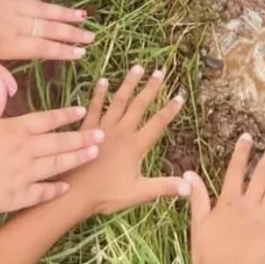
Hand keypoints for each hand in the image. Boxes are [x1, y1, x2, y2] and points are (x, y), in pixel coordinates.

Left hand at [0, 0, 94, 88]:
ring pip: (44, 10)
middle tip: (91, 35)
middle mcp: (15, 23)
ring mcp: (10, 5)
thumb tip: (14, 90)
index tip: (81, 53)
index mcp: (8, 44)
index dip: (63, 51)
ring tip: (82, 16)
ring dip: (64, 14)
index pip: (43, 48)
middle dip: (72, 33)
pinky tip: (54, 0)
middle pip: (50, 28)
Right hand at [0, 79, 102, 213]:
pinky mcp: (18, 196)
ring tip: (94, 154)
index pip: (47, 119)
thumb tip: (3, 80)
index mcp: (15, 129)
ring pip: (57, 165)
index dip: (66, 115)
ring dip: (77, 159)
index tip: (83, 111)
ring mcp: (24, 174)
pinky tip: (67, 187)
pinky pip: (42, 193)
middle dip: (83, 138)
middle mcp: (25, 150)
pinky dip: (55, 190)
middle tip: (102, 135)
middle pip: (60, 142)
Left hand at [65, 66, 189, 215]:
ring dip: (129, 84)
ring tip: (137, 68)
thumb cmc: (107, 195)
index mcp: (135, 145)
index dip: (170, 110)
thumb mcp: (139, 193)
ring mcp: (103, 128)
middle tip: (160, 72)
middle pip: (139, 105)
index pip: (157, 123)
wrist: (75, 193)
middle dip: (151, 88)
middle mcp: (121, 132)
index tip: (180, 96)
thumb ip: (164, 186)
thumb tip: (189, 186)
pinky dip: (99, 94)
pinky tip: (102, 81)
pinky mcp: (86, 129)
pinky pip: (94, 107)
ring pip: (119, 101)